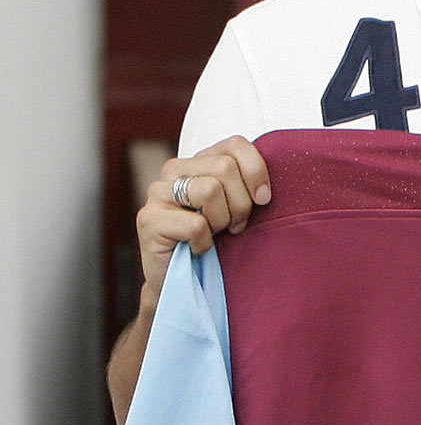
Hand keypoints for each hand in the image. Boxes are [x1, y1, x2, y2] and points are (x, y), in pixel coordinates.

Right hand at [133, 135, 271, 305]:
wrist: (184, 280)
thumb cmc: (218, 239)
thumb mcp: (238, 205)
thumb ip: (247, 182)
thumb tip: (268, 185)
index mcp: (198, 161)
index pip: (234, 144)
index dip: (256, 171)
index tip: (263, 199)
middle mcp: (173, 170)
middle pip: (225, 168)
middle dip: (241, 203)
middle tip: (234, 226)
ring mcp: (156, 193)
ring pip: (209, 190)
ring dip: (221, 221)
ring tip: (213, 234)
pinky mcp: (149, 220)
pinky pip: (195, 224)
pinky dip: (204, 243)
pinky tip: (196, 249)